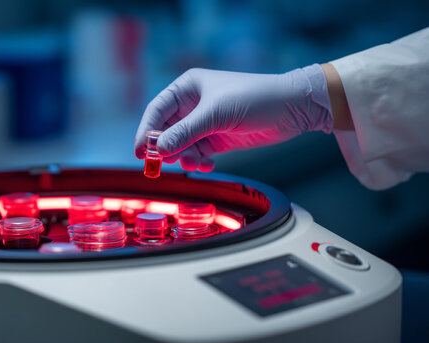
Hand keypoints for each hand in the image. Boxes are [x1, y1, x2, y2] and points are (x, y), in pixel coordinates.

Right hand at [134, 65, 332, 171]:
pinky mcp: (216, 139)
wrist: (291, 108)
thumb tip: (158, 149)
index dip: (146, 131)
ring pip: (181, 146)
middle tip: (161, 166)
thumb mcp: (216, 114)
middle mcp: (192, 105)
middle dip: (165, 148)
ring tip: (196, 163)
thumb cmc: (254, 98)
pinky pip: (197, 153)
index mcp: (187, 88)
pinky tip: (207, 165)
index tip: (140, 152)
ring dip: (185, 157)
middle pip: (166, 131)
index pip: (157, 110)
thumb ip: (185, 132)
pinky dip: (198, 162)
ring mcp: (204, 123)